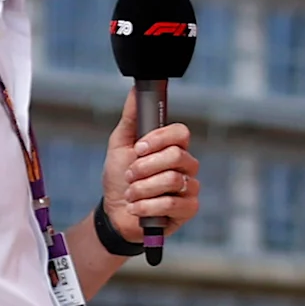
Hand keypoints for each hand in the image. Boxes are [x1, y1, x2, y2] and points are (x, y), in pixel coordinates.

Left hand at [103, 92, 200, 243]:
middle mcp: (186, 166)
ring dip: (142, 189)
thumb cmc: (119, 179)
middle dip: (145, 167)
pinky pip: (173, 203)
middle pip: (177, 155)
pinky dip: (148, 207)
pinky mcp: (189, 209)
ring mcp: (189, 188)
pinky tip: (137, 209)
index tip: (138, 148)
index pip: (181, 133)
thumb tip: (135, 91)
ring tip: (131, 195)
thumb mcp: (120, 145)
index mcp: (172, 148)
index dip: (159, 139)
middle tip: (129, 175)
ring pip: (172, 180)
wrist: (115, 214)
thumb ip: (131, 119)